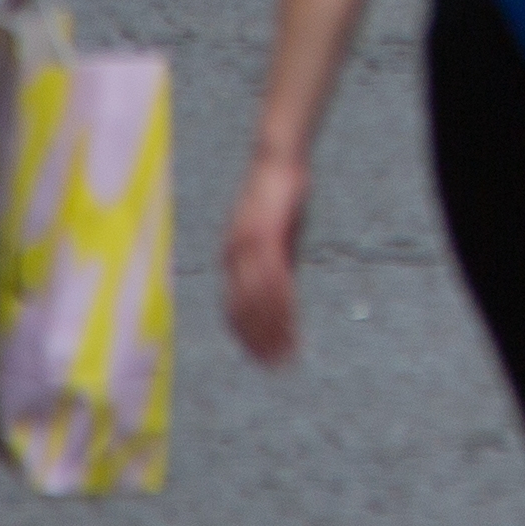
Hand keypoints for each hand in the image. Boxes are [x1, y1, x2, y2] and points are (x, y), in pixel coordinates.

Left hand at [220, 138, 312, 363]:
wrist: (276, 160)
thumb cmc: (278, 198)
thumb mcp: (277, 238)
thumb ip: (277, 267)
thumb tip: (282, 299)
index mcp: (232, 260)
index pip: (234, 310)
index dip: (247, 338)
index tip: (263, 360)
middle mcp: (233, 257)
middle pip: (241, 310)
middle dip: (258, 341)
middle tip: (275, 365)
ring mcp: (245, 246)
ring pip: (255, 298)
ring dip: (271, 328)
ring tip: (286, 350)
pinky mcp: (264, 235)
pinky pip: (271, 276)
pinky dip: (280, 302)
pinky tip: (292, 318)